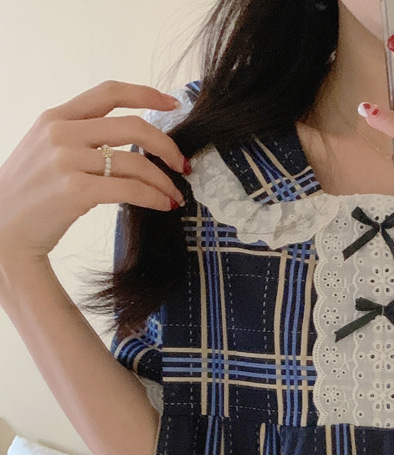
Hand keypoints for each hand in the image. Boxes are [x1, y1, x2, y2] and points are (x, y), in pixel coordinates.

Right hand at [0, 81, 188, 261]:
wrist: (3, 228)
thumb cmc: (30, 194)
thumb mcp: (47, 150)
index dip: (145, 94)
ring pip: (136, 163)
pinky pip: (131, 190)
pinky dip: (154, 197)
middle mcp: (61, 133)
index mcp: (55, 117)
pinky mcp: (76, 190)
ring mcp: (67, 161)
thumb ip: (80, 138)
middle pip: (133, 127)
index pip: (108, 93)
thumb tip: (130, 144)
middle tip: (182, 165)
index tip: (172, 104)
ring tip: (175, 195)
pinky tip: (164, 205)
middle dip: (167, 146)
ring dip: (164, 181)